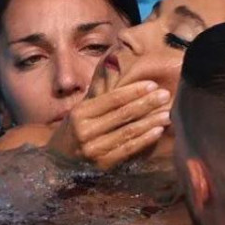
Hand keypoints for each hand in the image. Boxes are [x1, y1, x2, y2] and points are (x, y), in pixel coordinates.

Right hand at [47, 80, 171, 169]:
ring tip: (167, 113)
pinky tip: (158, 131)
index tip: (153, 85)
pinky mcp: (102, 165)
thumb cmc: (73, 130)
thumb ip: (99, 88)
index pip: (112, 99)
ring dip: (150, 122)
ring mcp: (94, 149)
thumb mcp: (81, 108)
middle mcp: (85, 131)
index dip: (134, 91)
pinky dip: (145, 140)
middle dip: (147, 103)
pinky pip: (128, 150)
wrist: (57, 163)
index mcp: (80, 113)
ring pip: (128, 132)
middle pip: (123, 114)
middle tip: (166, 95)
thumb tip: (114, 58)